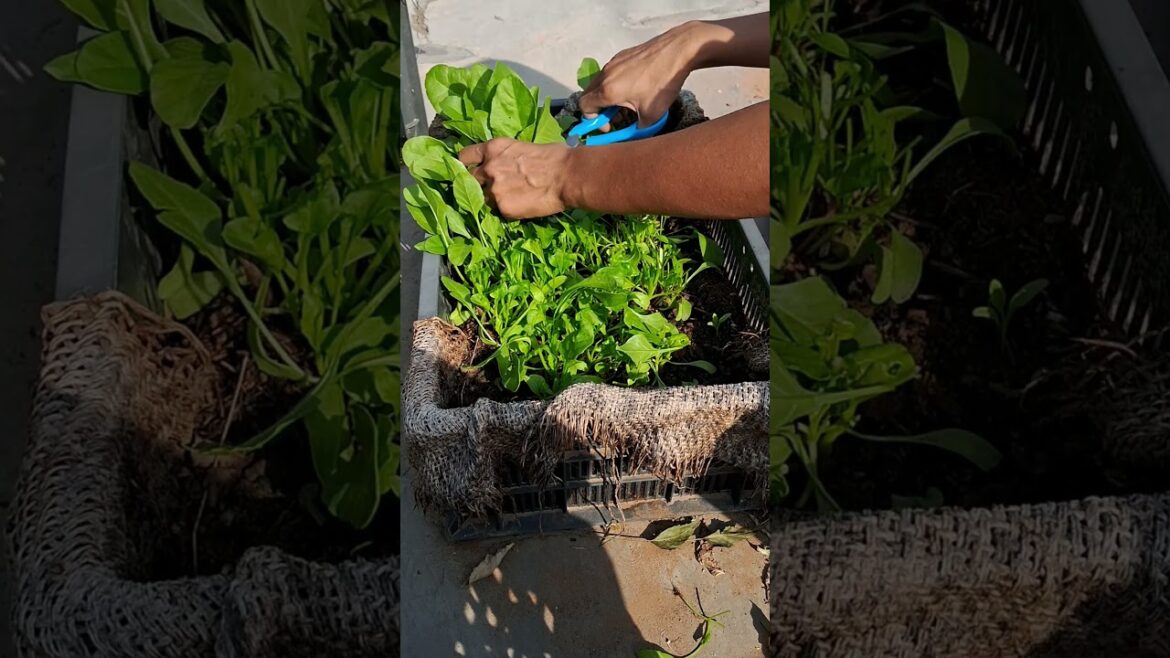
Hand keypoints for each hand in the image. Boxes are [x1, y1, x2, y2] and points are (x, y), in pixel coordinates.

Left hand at [458, 138, 574, 219]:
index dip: (465, 165)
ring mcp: (494, 189)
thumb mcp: (522, 148)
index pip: (465, 156)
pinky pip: (499, 212)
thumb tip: (504, 165)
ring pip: (482, 199)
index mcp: (493, 148)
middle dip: (476, 185)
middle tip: (491, 189)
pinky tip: (521, 207)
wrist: (567, 175)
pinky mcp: (503, 208)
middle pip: (468, 180)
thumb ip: (505, 157)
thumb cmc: (554, 157)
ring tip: (510, 199)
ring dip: (492, 200)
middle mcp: (489, 168)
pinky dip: (507, 211)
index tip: (469, 170)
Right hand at [578, 20, 713, 127]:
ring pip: (599, 84)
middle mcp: (605, 75)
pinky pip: (609, 73)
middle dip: (598, 109)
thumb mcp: (651, 115)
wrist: (677, 51)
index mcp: (608, 91)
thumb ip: (638, 129)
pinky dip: (614, 84)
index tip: (610, 124)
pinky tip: (633, 86)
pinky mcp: (621, 55)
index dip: (593, 120)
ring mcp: (612, 63)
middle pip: (588, 95)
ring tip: (626, 102)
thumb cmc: (662, 84)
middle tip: (616, 116)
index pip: (584, 107)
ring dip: (606, 96)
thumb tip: (635, 133)